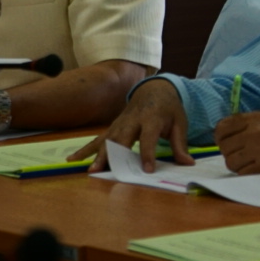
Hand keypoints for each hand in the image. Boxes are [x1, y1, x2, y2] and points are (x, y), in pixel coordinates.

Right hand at [71, 78, 189, 172]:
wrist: (155, 89)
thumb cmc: (169, 108)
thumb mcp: (180, 122)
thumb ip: (181, 144)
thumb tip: (187, 163)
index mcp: (152, 118)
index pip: (148, 137)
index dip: (148, 153)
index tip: (147, 170)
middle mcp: (133, 120)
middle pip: (121, 138)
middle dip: (113, 155)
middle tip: (106, 171)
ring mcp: (119, 123)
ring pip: (106, 139)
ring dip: (98, 155)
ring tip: (91, 171)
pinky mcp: (112, 127)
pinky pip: (97, 139)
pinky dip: (85, 149)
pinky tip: (72, 160)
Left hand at [214, 112, 259, 173]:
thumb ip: (249, 122)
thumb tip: (227, 130)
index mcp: (254, 118)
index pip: (222, 127)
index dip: (220, 137)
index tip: (225, 142)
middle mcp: (254, 133)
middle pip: (224, 146)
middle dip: (230, 152)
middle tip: (241, 153)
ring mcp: (258, 150)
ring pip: (231, 162)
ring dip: (237, 164)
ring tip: (250, 161)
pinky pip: (242, 173)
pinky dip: (246, 172)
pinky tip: (257, 167)